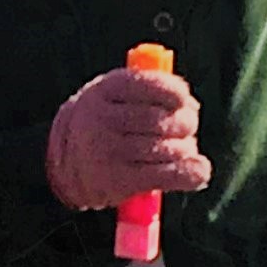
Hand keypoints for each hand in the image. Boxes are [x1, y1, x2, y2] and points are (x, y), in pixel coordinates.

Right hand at [46, 65, 210, 214]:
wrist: (67, 161)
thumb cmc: (108, 121)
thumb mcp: (118, 95)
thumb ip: (152, 91)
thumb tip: (190, 106)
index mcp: (106, 89)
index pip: (149, 86)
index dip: (175, 93)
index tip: (183, 100)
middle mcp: (103, 119)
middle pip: (161, 120)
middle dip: (185, 123)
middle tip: (188, 127)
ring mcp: (108, 151)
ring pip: (166, 149)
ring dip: (185, 149)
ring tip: (183, 149)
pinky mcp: (117, 180)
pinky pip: (163, 176)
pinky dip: (188, 174)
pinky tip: (200, 170)